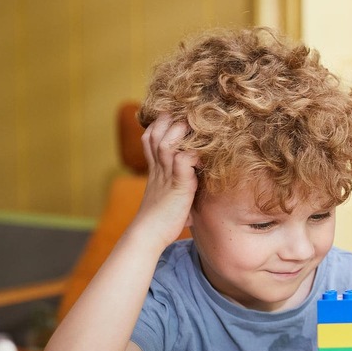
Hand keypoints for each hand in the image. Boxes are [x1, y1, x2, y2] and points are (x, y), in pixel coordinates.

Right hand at [134, 114, 198, 245]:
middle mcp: (157, 168)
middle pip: (156, 133)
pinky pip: (183, 160)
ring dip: (181, 133)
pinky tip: (204, 156)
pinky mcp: (178, 186)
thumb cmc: (162, 220)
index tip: (175, 118)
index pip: (150, 137)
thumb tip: (194, 185)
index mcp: (154, 169)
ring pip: (167, 142)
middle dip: (170, 121)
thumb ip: (179, 184)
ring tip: (195, 129)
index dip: (160, 124)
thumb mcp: (169, 196)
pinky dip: (194, 154)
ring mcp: (165, 176)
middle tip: (187, 115)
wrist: (148, 235)